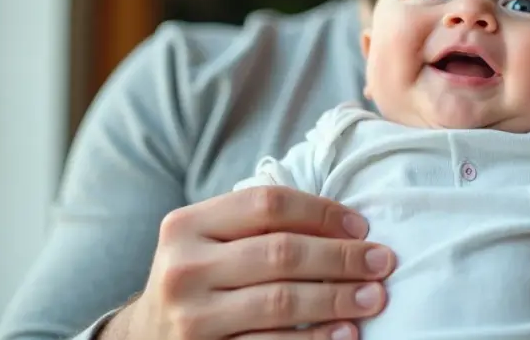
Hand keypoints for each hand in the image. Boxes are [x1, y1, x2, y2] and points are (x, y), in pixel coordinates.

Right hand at [104, 186, 395, 339]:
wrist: (148, 336)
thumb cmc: (201, 278)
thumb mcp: (211, 241)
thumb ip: (261, 224)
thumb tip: (350, 227)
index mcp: (187, 225)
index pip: (268, 203)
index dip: (323, 212)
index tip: (362, 226)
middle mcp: (184, 268)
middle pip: (281, 252)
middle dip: (341, 257)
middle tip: (382, 262)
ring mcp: (192, 317)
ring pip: (281, 302)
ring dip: (338, 299)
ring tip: (374, 297)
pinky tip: (347, 334)